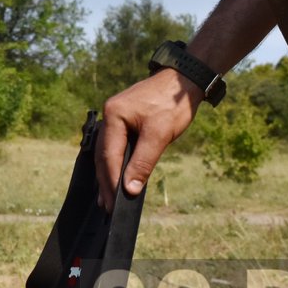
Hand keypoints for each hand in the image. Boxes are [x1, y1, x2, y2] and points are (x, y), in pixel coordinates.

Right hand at [96, 69, 199, 211]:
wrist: (184, 80)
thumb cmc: (173, 104)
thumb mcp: (160, 135)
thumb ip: (143, 162)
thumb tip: (129, 188)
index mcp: (114, 115)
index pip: (109, 155)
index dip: (112, 180)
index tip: (114, 202)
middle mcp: (110, 115)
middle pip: (104, 155)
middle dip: (106, 181)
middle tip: (108, 206)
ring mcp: (115, 117)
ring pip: (107, 152)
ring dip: (108, 174)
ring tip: (108, 197)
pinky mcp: (124, 120)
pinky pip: (115, 145)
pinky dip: (115, 163)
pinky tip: (116, 176)